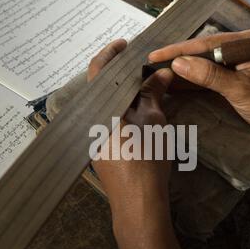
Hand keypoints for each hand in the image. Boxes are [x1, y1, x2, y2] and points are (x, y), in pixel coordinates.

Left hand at [88, 39, 173, 223]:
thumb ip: (153, 94)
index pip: (99, 71)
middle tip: (141, 68)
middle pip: (101, 89)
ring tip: (144, 88)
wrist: (138, 204)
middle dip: (121, 76)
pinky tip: (137, 112)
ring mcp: (91, 137)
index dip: (111, 54)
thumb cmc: (147, 161)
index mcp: (99, 110)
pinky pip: (107, 120)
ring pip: (105, 106)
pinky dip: (120, 110)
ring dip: (122, 95)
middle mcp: (89, 121)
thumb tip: (160, 74)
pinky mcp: (98, 150)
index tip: (125, 44)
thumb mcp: (154, 122)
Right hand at [149, 29, 249, 141]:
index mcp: (249, 43)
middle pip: (205, 49)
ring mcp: (241, 59)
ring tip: (161, 71)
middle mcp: (244, 46)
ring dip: (186, 67)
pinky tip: (180, 81)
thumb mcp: (240, 91)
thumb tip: (180, 63)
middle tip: (154, 62)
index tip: (157, 54)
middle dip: (180, 57)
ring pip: (207, 60)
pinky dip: (197, 77)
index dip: (180, 50)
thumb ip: (210, 76)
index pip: (207, 43)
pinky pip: (213, 72)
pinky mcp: (238, 72)